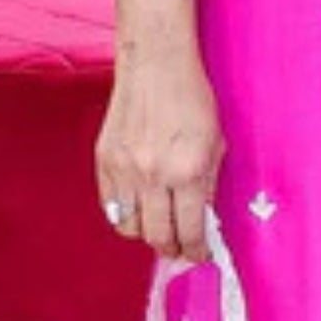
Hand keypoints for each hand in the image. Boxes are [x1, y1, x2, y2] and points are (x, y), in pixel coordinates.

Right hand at [97, 42, 224, 261]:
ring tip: (157, 228)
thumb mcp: (216, 144)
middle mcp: (153, 175)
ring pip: (128, 227)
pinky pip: (111, 205)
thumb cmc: (193, 99)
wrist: (156, 64)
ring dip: (145, 234)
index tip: (199, 255)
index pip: (189, 230)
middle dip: (171, 249)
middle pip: (157, 236)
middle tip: (179, 249)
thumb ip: (208, 186)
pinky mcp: (104, 160)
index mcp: (188, 171)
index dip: (196, 251)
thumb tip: (201, 222)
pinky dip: (124, 214)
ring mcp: (124, 169)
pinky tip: (138, 208)